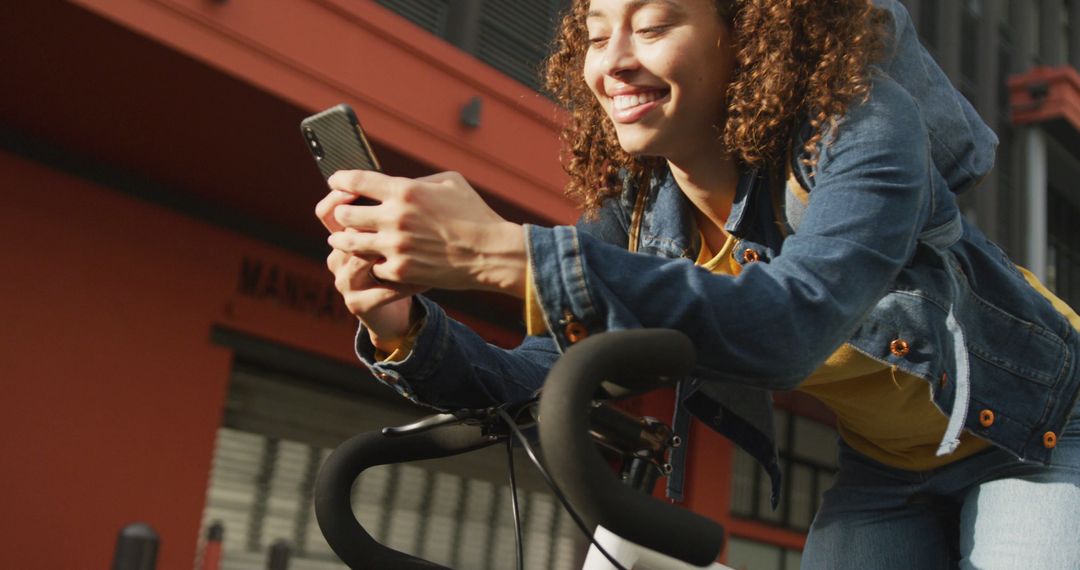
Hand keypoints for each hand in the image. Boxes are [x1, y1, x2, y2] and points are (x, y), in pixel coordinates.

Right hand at [316, 187, 423, 351]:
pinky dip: (408, 283)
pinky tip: (427, 278)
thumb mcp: (388, 233)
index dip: (340, 196)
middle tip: (400, 216)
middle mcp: (338, 258)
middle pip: (343, 233)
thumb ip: (389, 208)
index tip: (362, 188)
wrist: (394, 305)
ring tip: (419, 246)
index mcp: (342, 235)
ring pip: (360, 261)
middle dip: (369, 224)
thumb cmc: (397, 260)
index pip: (328, 211)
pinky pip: (383, 291)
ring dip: (393, 253)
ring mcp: (345, 282)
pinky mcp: (358, 304)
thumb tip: (408, 182)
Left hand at [322, 170, 526, 297]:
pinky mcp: (400, 271)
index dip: (340, 180)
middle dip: (340, 212)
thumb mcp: (450, 182)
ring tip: (341, 239)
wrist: (491, 253)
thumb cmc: (475, 214)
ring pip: (349, 242)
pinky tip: (374, 261)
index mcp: (405, 189)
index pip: (356, 181)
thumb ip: (418, 180)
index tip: (336, 183)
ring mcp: (395, 246)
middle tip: (341, 214)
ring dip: (344, 240)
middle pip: (344, 213)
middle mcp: (395, 217)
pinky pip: (371, 266)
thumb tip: (396, 182)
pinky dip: (372, 263)